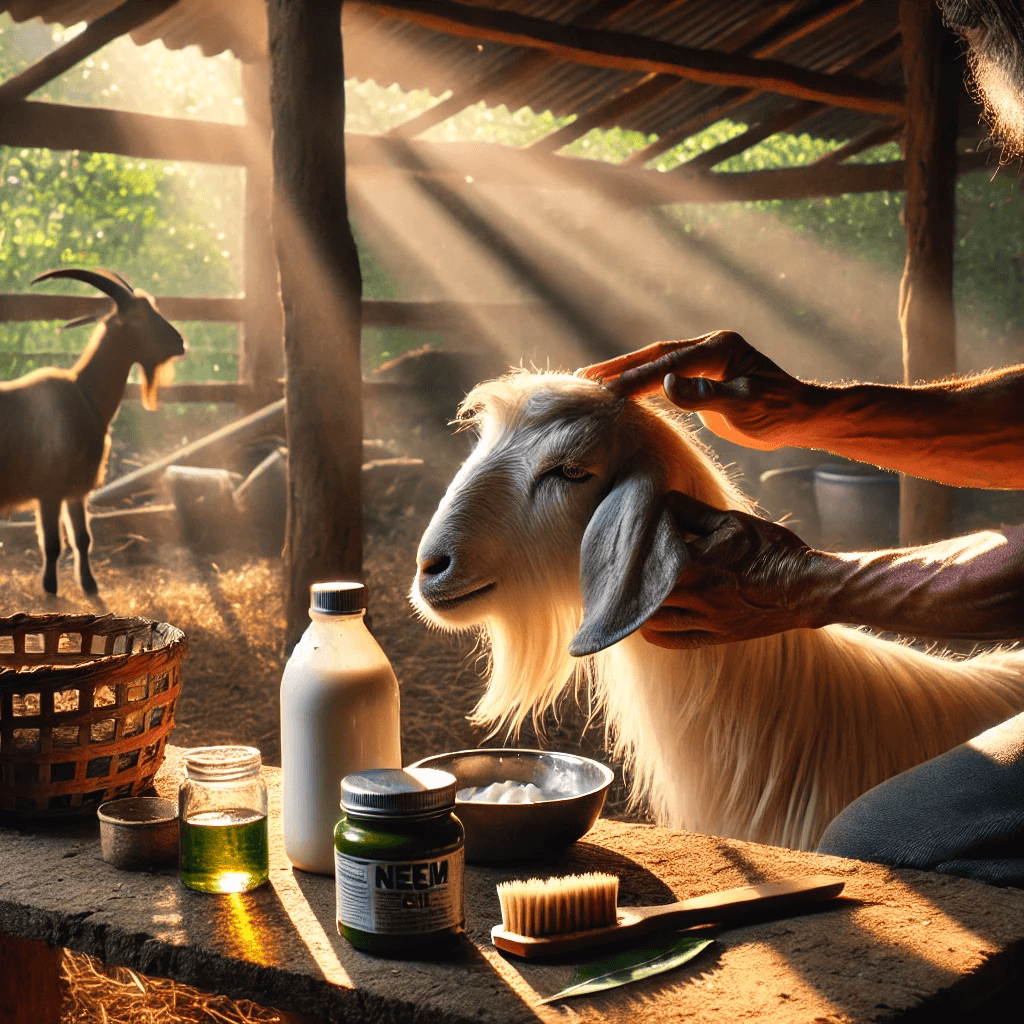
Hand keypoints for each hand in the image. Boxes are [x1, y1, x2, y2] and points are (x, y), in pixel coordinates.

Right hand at [580, 331, 821, 450]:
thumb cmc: (778, 411)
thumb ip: (704, 394)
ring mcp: (703, 364)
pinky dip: (640, 387)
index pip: (669, 362)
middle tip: (585, 378)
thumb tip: (666, 385)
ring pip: (656, 365)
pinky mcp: (701, 380)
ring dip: (625, 374)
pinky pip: (663, 380)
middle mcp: (707, 349)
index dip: (639, 377)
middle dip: (620, 367)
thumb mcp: (743, 404)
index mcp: (718, 348)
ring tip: (591, 383)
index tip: (610, 390)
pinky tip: (619, 395)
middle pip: (655, 355)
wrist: (800, 419)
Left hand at [642, 492, 831, 647]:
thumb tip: (663, 502)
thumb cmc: (773, 550)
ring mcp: (709, 621)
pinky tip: (652, 620)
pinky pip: (675, 641)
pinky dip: (656, 632)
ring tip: (636, 594)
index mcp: (701, 565)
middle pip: (645, 596)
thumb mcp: (735, 522)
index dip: (633, 553)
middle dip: (631, 583)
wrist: (810, 588)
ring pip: (654, 623)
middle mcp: (701, 597)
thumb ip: (695, 513)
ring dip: (640, 609)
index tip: (626, 545)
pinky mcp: (718, 636)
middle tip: (624, 571)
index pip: (650, 561)